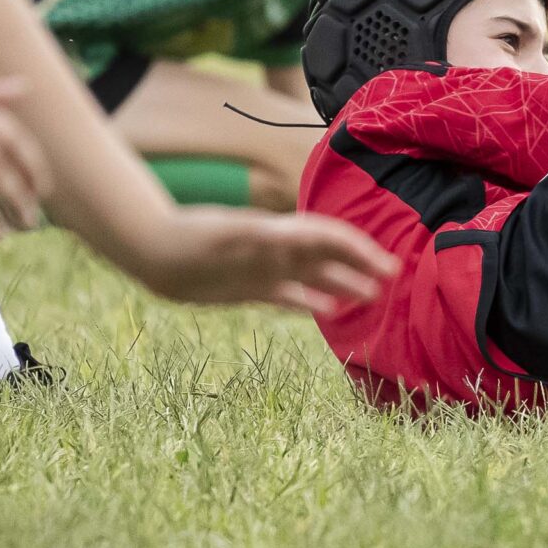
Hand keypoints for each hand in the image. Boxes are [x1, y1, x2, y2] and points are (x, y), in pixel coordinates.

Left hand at [122, 206, 396, 313]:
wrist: (154, 250)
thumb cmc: (187, 239)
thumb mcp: (221, 236)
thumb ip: (255, 237)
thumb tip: (287, 235)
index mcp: (279, 236)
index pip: (330, 240)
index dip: (361, 251)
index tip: (387, 268)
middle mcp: (279, 251)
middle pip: (330, 257)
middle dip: (362, 265)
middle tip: (393, 280)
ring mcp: (267, 268)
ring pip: (316, 277)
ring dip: (344, 284)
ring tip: (372, 297)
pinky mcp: (251, 286)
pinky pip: (289, 295)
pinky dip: (310, 302)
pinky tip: (328, 312)